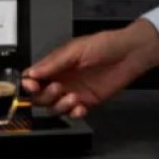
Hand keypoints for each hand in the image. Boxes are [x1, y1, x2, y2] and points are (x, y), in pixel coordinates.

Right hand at [21, 18, 158, 118]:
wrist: (129, 54)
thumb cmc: (105, 44)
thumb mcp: (76, 49)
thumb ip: (54, 62)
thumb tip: (32, 72)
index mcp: (57, 63)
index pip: (34, 77)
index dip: (29, 84)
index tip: (31, 86)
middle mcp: (63, 78)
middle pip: (40, 96)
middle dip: (44, 96)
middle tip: (58, 87)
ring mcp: (73, 91)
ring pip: (54, 108)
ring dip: (59, 106)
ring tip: (72, 98)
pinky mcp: (87, 102)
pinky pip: (73, 114)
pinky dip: (74, 114)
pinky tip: (81, 107)